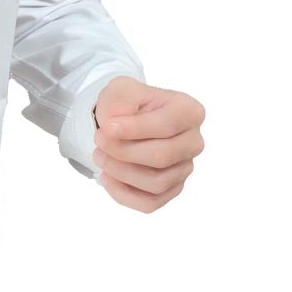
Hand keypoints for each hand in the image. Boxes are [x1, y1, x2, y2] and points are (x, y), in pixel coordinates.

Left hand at [91, 76, 204, 211]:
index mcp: (189, 111)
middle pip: (162, 156)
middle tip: (98, 141)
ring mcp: (184, 168)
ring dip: (121, 172)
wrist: (124, 121)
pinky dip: (124, 193)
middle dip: (123, 151)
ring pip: (156, 182)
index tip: (106, 128)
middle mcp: (193, 142)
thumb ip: (121, 99)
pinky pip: (150, 203)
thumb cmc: (128, 104)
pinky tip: (107, 177)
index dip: (134, 129)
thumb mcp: (122, 89)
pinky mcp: (171, 189)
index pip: (165, 125)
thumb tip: (117, 120)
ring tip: (99, 156)